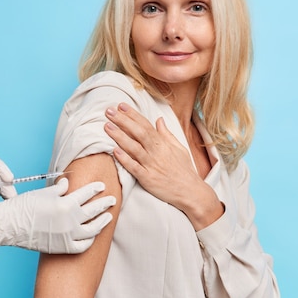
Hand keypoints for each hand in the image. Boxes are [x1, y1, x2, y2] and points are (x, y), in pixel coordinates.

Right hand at [0, 178, 114, 253]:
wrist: (10, 226)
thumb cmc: (25, 206)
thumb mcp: (43, 193)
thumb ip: (59, 188)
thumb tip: (68, 182)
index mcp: (66, 203)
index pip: (87, 193)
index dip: (96, 189)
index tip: (102, 186)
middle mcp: (71, 220)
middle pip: (94, 210)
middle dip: (105, 204)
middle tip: (112, 200)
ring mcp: (68, 235)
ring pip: (93, 229)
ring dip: (102, 222)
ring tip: (108, 217)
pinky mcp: (63, 247)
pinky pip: (83, 246)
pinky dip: (90, 240)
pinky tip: (92, 235)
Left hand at [104, 103, 219, 226]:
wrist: (190, 192)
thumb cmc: (184, 170)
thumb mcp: (178, 148)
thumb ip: (166, 134)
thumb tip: (158, 119)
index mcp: (163, 144)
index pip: (146, 125)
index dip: (133, 115)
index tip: (121, 106)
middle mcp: (157, 152)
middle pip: (138, 133)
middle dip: (123, 121)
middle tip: (109, 111)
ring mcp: (152, 166)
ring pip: (134, 148)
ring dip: (120, 136)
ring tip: (107, 126)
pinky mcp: (148, 179)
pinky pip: (135, 168)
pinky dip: (125, 159)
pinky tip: (114, 151)